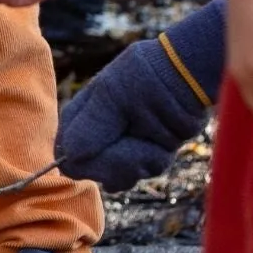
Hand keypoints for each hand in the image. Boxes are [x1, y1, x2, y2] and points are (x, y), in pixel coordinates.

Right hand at [56, 0, 224, 190]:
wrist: (185, 76)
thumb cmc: (143, 76)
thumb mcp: (112, 94)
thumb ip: (91, 126)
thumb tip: (69, 156)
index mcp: (79, 117)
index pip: (67, 155)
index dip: (85, 161)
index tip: (102, 150)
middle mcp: (96, 136)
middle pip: (93, 172)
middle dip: (118, 161)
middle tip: (133, 137)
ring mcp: (121, 147)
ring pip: (121, 177)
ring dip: (140, 159)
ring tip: (150, 130)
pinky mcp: (145, 155)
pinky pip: (146, 171)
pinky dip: (156, 157)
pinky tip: (161, 140)